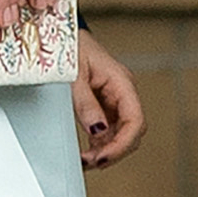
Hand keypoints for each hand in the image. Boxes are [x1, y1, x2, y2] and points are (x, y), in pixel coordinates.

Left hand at [72, 29, 144, 169]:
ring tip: (86, 160)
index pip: (135, 120)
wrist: (61, 34)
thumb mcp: (73, 74)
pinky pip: (108, 128)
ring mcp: (114, 98)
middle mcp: (122, 91)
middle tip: (89, 162)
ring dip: (106, 149)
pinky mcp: (103, 103)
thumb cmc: (70, 46)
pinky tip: (87, 150)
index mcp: (121, 81)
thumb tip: (97, 130)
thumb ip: (85, 102)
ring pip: (120, 133)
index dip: (122, 144)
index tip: (102, 157)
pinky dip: (99, 143)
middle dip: (114, 150)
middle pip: (131, 131)